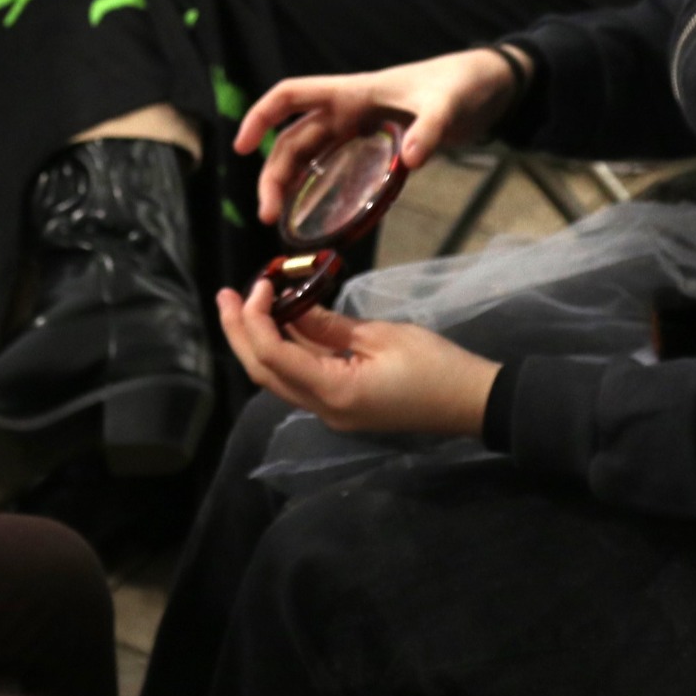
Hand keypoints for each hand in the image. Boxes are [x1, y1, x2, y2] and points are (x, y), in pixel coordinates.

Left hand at [215, 280, 499, 436]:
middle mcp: (323, 410)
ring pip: (277, 376)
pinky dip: (284, 348)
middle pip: (263, 372)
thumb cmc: (436, 365)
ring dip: (257, 340)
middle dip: (239, 332)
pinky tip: (279, 320)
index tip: (258, 284)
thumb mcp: (381, 335)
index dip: (255, 320)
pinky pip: (300, 377)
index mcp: (333, 394)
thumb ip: (329, 324)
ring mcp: (331, 412)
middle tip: (223, 295)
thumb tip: (292, 306)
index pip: (272, 357)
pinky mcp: (341, 405)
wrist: (472, 402)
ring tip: (241, 302)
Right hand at [234, 47, 522, 223]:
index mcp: (352, 92)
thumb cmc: (462, 85)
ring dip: (289, 185)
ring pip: (309, 158)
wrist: (488, 88)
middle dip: (273, 173)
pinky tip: (316, 218)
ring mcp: (360, 131)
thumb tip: (411, 158)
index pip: (290, 96)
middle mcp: (347, 111)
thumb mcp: (448, 105)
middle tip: (268, 216)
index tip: (240, 148)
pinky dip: (319, 191)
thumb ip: (430, 129)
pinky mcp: (376, 149)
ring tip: (280, 221)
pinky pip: (336, 170)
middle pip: (293, 139)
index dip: (260, 117)